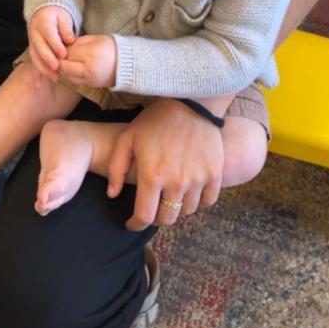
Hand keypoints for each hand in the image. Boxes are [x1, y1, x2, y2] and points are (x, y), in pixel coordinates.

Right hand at [28, 6, 75, 80]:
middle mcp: (34, 33)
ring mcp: (31, 43)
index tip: (64, 54)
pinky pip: (33, 63)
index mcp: (43, 23)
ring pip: (35, 57)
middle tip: (57, 68)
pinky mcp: (32, 50)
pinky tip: (38, 85)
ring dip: (43, 69)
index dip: (55, 45)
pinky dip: (35, 74)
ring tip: (54, 78)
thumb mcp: (63, 17)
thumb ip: (66, 29)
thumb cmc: (57, 16)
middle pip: (39, 48)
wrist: (44, 12)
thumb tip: (70, 40)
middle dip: (48, 59)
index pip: (48, 35)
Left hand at [58, 34, 116, 88]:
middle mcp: (88, 69)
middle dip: (61, 59)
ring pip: (66, 75)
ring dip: (64, 68)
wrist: (127, 65)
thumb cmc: (112, 48)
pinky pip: (73, 81)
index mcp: (91, 54)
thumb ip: (79, 42)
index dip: (63, 49)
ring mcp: (88, 79)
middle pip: (64, 65)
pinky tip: (74, 68)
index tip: (64, 46)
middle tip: (63, 54)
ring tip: (69, 60)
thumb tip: (64, 46)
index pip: (68, 52)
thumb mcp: (96, 39)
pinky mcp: (89, 85)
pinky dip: (70, 74)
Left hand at [107, 99, 223, 229]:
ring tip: (169, 198)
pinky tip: (188, 193)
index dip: (135, 225)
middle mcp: (177, 182)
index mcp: (152, 176)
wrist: (191, 102)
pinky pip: (207, 202)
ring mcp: (198, 180)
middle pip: (167, 219)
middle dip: (155, 219)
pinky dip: (197, 202)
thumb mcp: (127, 138)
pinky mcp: (215, 174)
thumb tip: (112, 194)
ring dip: (176, 209)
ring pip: (187, 212)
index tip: (131, 223)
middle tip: (151, 209)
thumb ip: (116, 168)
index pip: (144, 217)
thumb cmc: (155, 120)